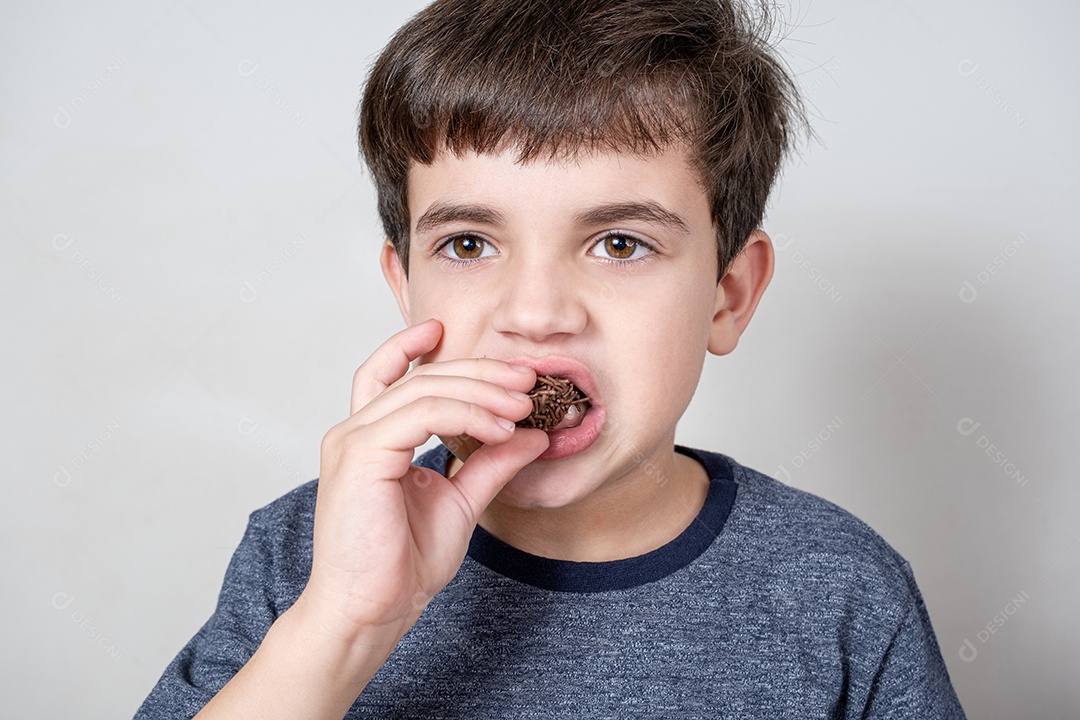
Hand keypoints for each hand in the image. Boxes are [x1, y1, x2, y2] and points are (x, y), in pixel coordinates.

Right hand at [299, 319, 548, 639]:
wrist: (371, 612)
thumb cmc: (402, 565)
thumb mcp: (460, 502)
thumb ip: (490, 464)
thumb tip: (531, 435)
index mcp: (369, 440)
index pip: (385, 374)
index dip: (410, 346)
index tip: (449, 333)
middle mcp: (353, 432)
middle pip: (420, 376)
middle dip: (480, 372)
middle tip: (527, 379)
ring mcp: (352, 441)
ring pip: (424, 388)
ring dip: (484, 392)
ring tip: (525, 406)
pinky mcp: (361, 456)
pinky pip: (422, 413)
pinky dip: (469, 414)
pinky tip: (501, 429)